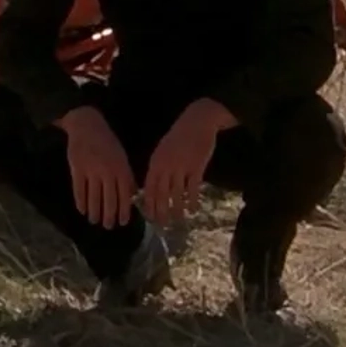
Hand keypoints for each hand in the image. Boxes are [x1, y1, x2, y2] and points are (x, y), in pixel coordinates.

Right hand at [59, 106, 135, 227]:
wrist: (88, 126)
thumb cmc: (107, 143)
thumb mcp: (122, 157)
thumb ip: (126, 176)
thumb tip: (131, 197)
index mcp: (121, 169)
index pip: (124, 195)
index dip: (123, 210)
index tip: (122, 222)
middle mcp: (107, 172)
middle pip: (109, 199)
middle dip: (109, 216)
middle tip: (108, 226)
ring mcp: (91, 171)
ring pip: (93, 198)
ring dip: (94, 212)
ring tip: (94, 220)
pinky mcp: (77, 169)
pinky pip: (79, 190)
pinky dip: (80, 202)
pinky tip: (82, 210)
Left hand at [140, 99, 231, 224]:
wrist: (197, 122)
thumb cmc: (179, 136)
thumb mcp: (163, 150)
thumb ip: (158, 168)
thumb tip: (152, 188)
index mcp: (156, 162)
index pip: (149, 187)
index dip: (149, 204)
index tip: (149, 217)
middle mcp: (166, 166)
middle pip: (161, 194)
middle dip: (160, 211)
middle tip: (161, 224)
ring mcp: (181, 167)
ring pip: (177, 194)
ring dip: (177, 209)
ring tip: (178, 219)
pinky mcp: (196, 167)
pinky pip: (193, 188)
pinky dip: (192, 200)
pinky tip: (193, 209)